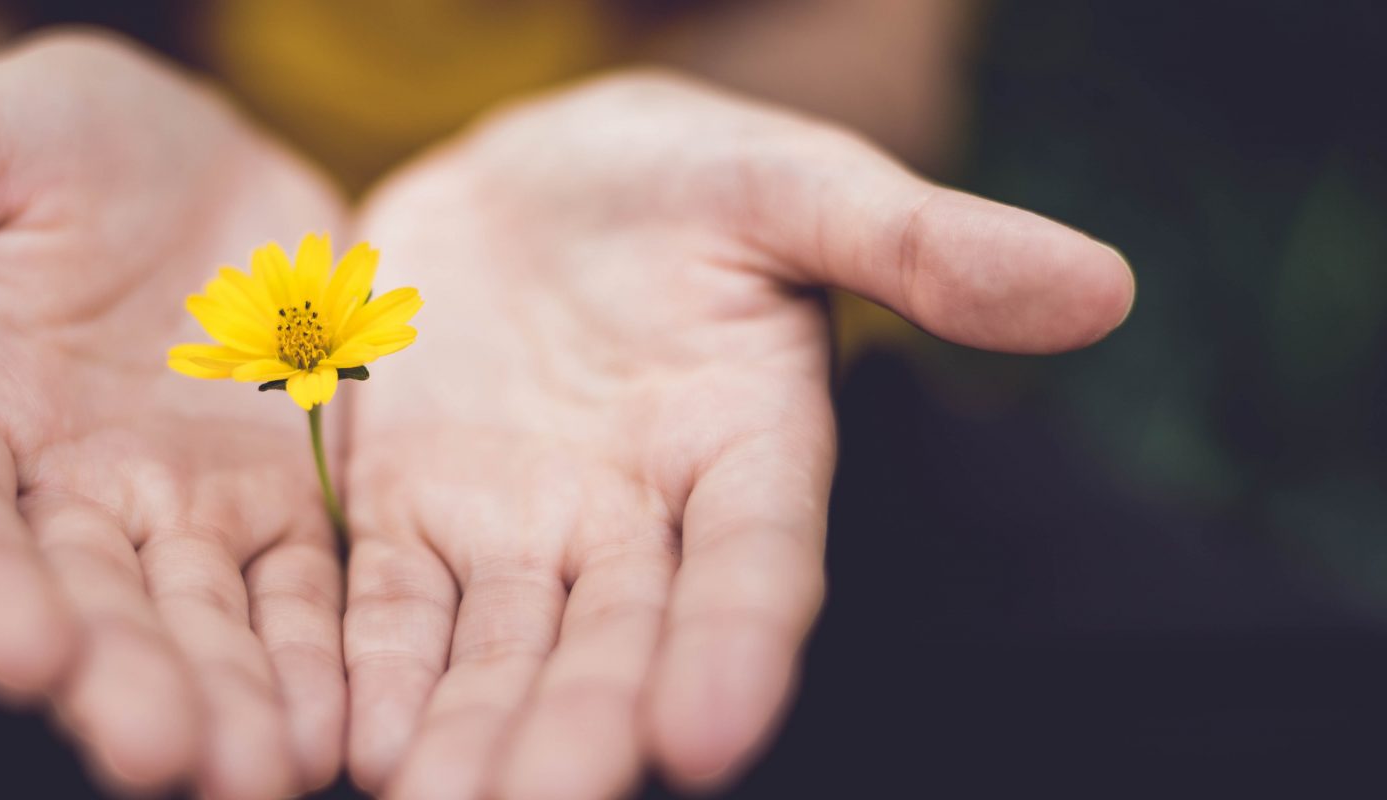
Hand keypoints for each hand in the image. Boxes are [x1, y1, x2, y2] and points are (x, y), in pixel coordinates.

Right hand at [0, 33, 347, 798]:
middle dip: (122, 682)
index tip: (24, 657)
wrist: (175, 154)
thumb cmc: (38, 142)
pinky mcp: (271, 502)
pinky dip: (317, 655)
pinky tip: (343, 723)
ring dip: (230, 699)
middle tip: (164, 758)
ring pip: (197, 621)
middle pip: (82, 604)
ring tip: (266, 771)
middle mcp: (53, 493)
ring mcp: (170, 509)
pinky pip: (298, 589)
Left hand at [341, 71, 1132, 797]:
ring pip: (498, 650)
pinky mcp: (411, 514)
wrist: (530, 178)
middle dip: (581, 730)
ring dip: (468, 732)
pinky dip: (370, 668)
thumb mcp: (790, 183)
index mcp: (748, 450)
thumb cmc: (681, 177)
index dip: (738, 646)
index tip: (713, 735)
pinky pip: (388, 603)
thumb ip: (918, 241)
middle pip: (615, 642)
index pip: (755, 565)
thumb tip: (1099, 286)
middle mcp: (638, 522)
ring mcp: (519, 529)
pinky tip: (350, 739)